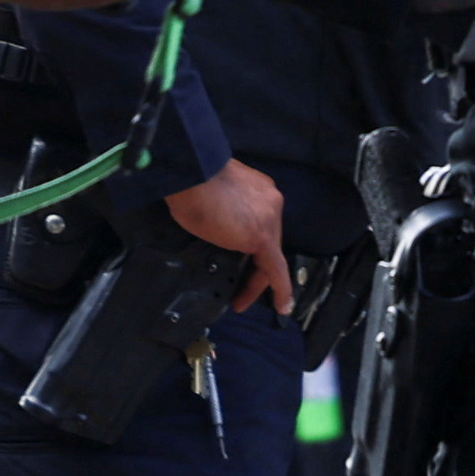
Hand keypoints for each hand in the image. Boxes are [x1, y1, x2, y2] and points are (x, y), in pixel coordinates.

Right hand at [161, 156, 293, 319]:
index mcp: (260, 191)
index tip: (247, 259)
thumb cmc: (192, 179)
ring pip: (270, 257)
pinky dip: (281, 289)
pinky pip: (276, 269)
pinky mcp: (261, 236)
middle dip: (256, 268)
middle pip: (268, 243)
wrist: (192, 171)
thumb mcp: (213, 194)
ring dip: (257, 282)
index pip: (261, 223)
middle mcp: (271, 202)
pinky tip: (282, 305)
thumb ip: (223, 210)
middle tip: (240, 288)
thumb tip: (215, 225)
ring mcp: (269, 219)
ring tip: (241, 300)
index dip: (254, 246)